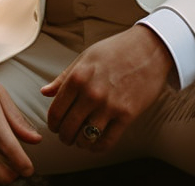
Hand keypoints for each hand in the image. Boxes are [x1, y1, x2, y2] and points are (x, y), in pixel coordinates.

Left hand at [41, 25, 173, 151]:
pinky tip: (96, 144)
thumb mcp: (86, 58)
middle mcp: (91, 93)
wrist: (150, 48)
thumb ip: (64, 77)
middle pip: (68, 128)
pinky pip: (107, 141)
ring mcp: (109, 105)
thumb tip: (45, 92)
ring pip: (85, 138)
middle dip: (64, 136)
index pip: (56, 111)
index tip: (55, 126)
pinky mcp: (127, 115)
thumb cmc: (116, 50)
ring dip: (80, 143)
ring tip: (81, 140)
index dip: (53, 123)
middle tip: (67, 136)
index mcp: (77, 77)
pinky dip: (98, 147)